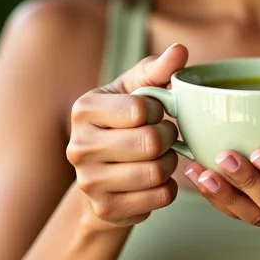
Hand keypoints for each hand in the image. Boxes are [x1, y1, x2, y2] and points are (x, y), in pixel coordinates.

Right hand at [66, 43, 187, 230]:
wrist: (103, 170)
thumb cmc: (124, 119)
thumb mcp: (136, 88)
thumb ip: (158, 68)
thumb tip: (180, 50)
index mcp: (84, 109)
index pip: (141, 110)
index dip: (159, 110)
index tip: (154, 112)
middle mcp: (79, 146)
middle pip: (150, 143)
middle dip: (168, 137)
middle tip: (164, 135)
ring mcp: (89, 182)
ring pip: (156, 172)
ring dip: (170, 163)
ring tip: (161, 155)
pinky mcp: (105, 209)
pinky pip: (159, 198)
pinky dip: (167, 187)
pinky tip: (155, 178)